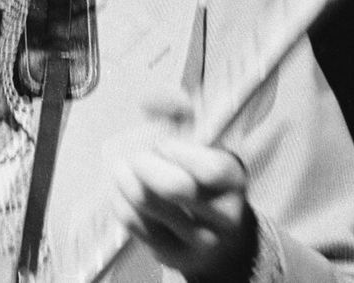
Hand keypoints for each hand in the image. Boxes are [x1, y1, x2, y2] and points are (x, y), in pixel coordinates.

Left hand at [111, 91, 257, 280]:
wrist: (222, 239)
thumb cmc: (205, 179)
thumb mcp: (205, 142)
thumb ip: (180, 109)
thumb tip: (166, 99)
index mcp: (234, 180)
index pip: (209, 168)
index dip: (178, 150)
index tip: (164, 144)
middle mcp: (222, 215)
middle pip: (174, 188)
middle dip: (145, 163)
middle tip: (134, 155)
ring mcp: (197, 240)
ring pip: (147, 204)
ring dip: (124, 178)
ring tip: (120, 166)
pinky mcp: (170, 254)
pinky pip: (133, 222)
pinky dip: (119, 198)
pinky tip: (121, 188)